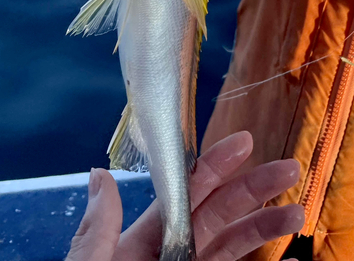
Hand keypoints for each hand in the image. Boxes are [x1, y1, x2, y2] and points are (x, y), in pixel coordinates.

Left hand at [66, 132, 303, 260]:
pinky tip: (291, 258)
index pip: (184, 195)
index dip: (214, 166)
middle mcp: (174, 255)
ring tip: (296, 208)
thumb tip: (100, 175)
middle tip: (287, 167)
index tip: (241, 143)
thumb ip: (97, 230)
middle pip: (219, 213)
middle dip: (253, 188)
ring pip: (236, 244)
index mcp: (144, 241)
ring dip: (267, 225)